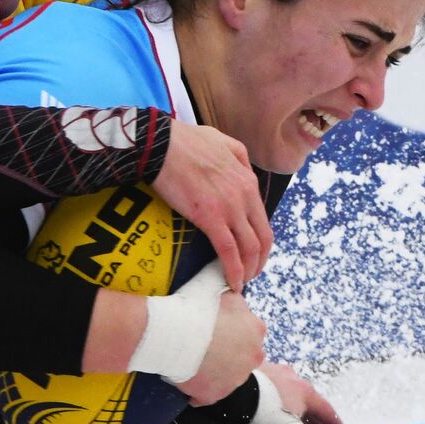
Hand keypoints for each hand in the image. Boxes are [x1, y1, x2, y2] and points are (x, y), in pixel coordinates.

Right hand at [154, 123, 272, 292]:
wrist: (162, 145)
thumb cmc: (185, 141)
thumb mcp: (223, 141)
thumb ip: (239, 156)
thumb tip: (244, 169)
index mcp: (248, 178)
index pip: (262, 217)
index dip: (259, 240)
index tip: (251, 252)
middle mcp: (245, 195)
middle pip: (262, 237)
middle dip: (259, 260)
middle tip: (250, 273)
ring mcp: (229, 207)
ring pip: (249, 247)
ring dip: (249, 269)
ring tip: (241, 282)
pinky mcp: (210, 218)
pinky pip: (229, 251)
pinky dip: (234, 270)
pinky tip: (232, 282)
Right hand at [173, 291, 265, 405]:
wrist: (175, 332)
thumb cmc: (198, 308)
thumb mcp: (225, 293)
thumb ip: (236, 301)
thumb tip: (235, 298)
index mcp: (256, 330)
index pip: (249, 333)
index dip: (231, 330)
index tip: (215, 328)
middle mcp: (252, 357)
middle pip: (241, 357)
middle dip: (227, 353)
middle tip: (205, 345)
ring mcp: (234, 379)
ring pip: (226, 377)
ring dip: (213, 371)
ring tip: (193, 360)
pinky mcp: (214, 395)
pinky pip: (205, 395)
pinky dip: (197, 390)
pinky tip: (186, 377)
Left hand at [251, 362, 349, 423]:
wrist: (228, 393)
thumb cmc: (262, 416)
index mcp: (306, 392)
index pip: (327, 411)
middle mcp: (292, 377)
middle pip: (309, 401)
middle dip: (313, 419)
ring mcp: (272, 371)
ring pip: (289, 392)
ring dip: (293, 407)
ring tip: (290, 420)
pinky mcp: (254, 370)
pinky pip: (269, 386)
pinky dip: (273, 398)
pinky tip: (266, 405)